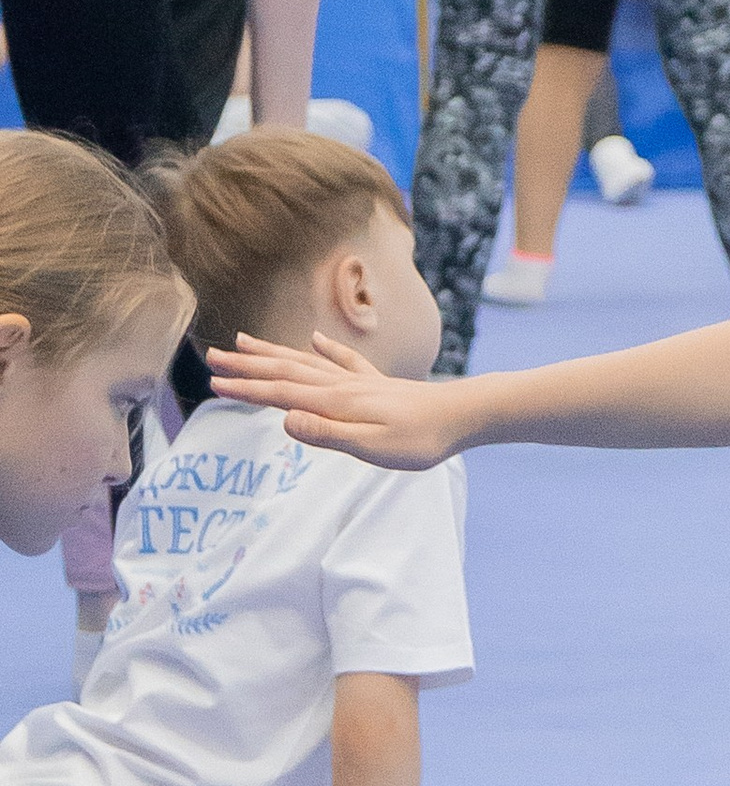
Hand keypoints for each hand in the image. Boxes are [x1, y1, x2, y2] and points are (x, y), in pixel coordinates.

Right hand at [206, 333, 466, 470]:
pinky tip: (316, 339)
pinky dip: (324, 348)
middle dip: (247, 365)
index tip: (213, 384)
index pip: (280, 394)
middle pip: (285, 371)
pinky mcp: (376, 383)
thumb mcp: (371, 446)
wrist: (462, 415)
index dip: (246, 390)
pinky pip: (343, 360)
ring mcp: (359, 381)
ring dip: (273, 353)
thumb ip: (327, 434)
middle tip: (211, 356)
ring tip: (245, 341)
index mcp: (335, 401)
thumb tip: (284, 420)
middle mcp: (342, 385)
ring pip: (306, 361)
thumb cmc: (420, 439)